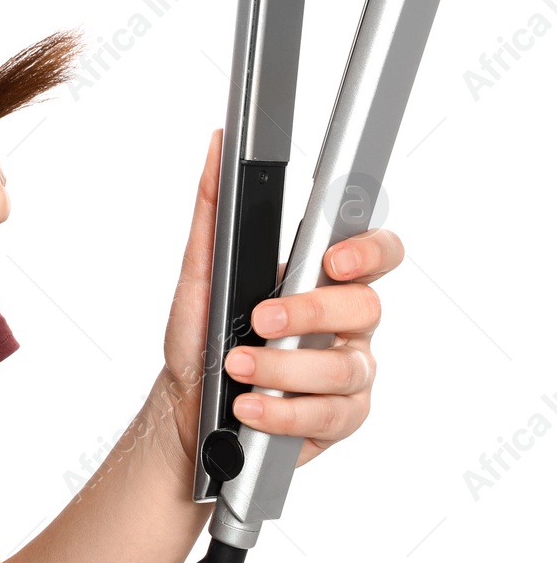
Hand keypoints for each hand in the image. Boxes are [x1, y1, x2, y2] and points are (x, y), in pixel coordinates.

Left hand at [152, 128, 404, 479]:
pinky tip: (250, 406)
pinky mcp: (341, 417)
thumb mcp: (200, 272)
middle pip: (365, 307)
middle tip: (260, 319)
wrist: (187, 404)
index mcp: (323, 278)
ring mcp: (349, 371)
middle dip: (309, 313)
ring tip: (237, 366)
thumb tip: (216, 145)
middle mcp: (347, 322)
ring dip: (283, 368)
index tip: (334, 258)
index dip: (369, 249)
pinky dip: (283, 410)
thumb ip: (212, 211)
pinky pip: (331, 415)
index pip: (376, 250)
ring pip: (346, 367)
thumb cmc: (202, 334)